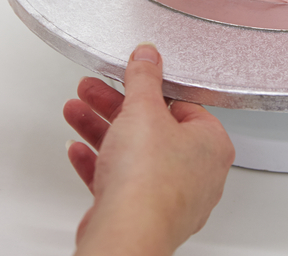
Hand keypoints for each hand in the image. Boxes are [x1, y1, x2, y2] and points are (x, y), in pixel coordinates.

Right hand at [63, 44, 234, 255]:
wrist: (127, 231)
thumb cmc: (149, 180)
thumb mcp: (143, 109)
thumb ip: (144, 78)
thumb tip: (148, 56)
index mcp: (211, 144)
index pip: (183, 104)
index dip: (152, 88)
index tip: (131, 78)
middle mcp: (197, 173)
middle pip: (153, 128)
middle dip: (116, 107)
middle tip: (93, 91)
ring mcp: (171, 196)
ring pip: (133, 154)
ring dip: (101, 130)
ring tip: (76, 112)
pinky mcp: (143, 213)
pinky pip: (120, 181)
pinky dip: (99, 163)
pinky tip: (79, 150)